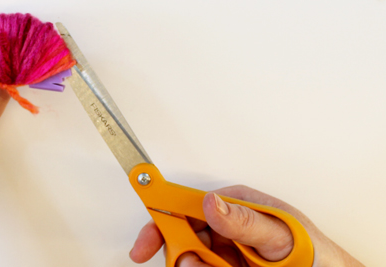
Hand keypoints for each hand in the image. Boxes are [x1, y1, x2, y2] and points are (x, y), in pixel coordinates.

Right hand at [129, 185, 363, 266]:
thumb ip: (244, 220)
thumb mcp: (280, 234)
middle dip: (181, 257)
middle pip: (183, 239)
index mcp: (235, 206)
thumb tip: (210, 202)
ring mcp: (227, 252)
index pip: (187, 205)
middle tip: (188, 266)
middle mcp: (227, 227)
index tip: (145, 241)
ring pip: (193, 262)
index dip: (161, 220)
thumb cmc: (316, 255)